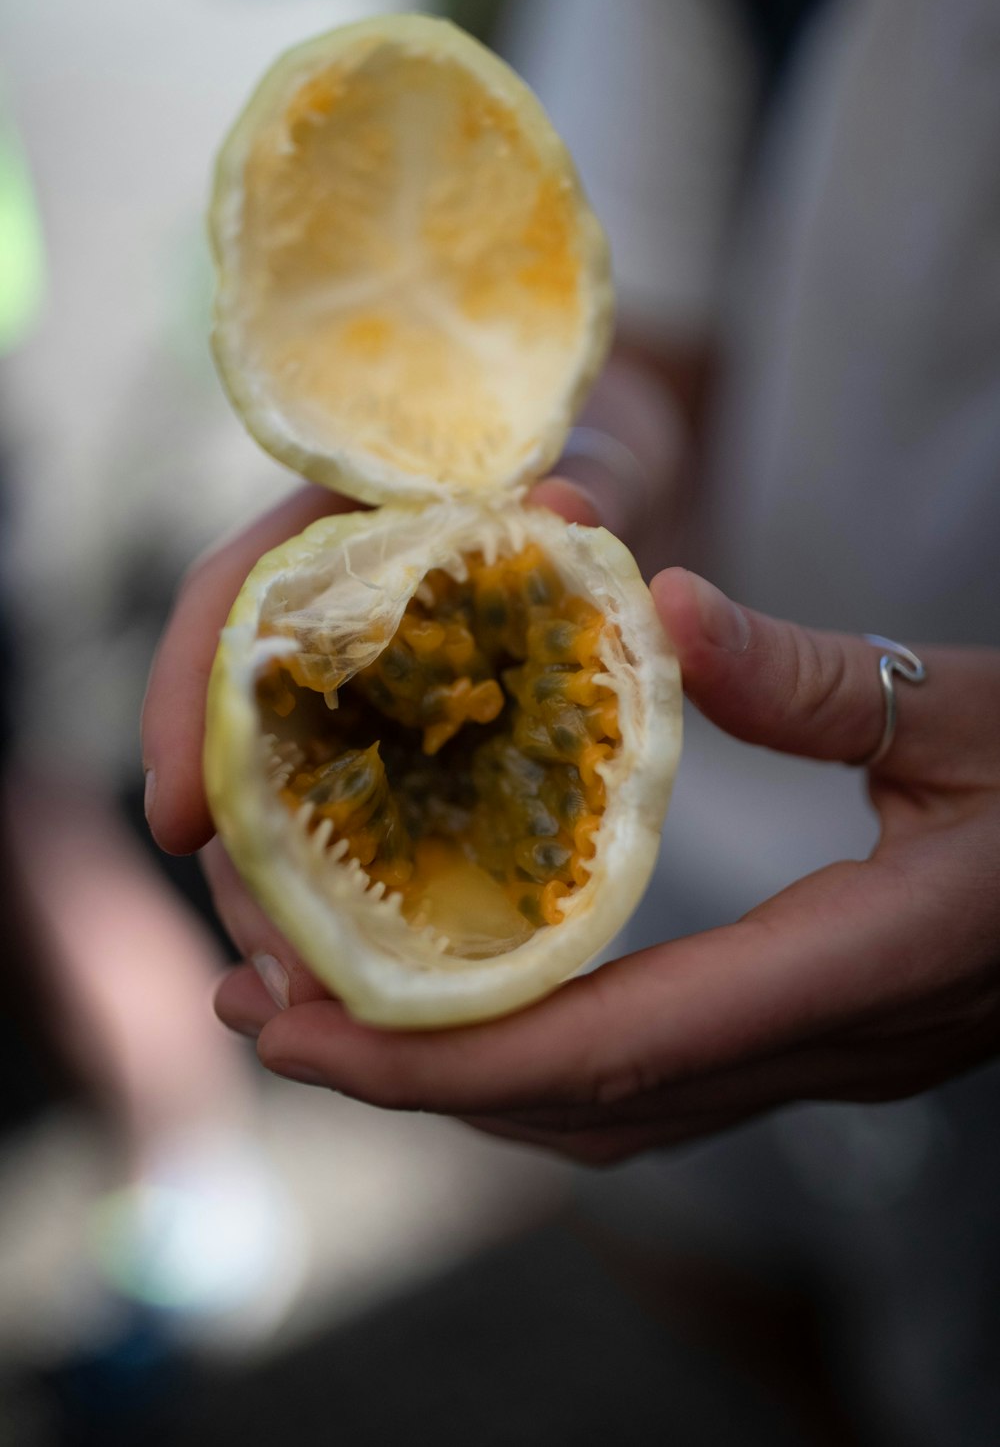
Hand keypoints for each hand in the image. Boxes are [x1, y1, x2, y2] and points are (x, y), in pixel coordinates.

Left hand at [144, 505, 999, 1164]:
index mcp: (854, 974)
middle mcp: (821, 1048)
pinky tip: (471, 1003)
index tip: (292, 1025)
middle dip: (401, 1075)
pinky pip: (645, 1081)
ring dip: (454, 1075)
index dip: (438, 1057)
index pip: (611, 1052)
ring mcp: (820, 1058)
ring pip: (601, 1111)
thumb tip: (670, 608)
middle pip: (574, 1103)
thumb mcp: (979, 717)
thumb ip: (826, 683)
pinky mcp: (815, 1038)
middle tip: (252, 1005)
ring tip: (326, 1007)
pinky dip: (531, 1059)